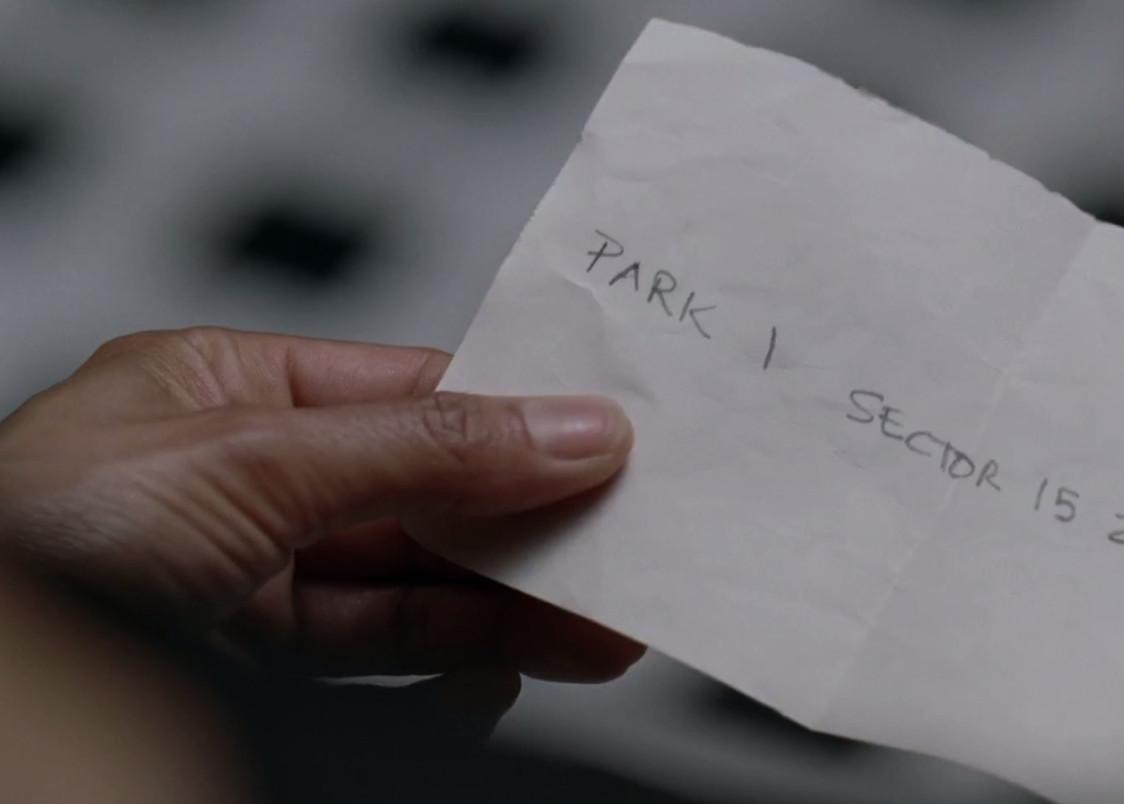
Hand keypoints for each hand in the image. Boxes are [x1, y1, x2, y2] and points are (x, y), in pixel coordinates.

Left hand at [0, 327, 642, 731]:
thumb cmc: (25, 546)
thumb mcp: (249, 465)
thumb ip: (422, 450)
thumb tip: (563, 427)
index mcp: (221, 389)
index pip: (409, 389)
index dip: (516, 413)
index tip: (610, 438)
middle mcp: (239, 477)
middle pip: (425, 492)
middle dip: (531, 522)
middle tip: (626, 542)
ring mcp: (244, 575)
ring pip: (414, 583)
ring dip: (514, 605)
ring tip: (601, 621)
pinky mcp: (250, 666)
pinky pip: (377, 656)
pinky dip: (451, 665)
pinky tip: (504, 666)